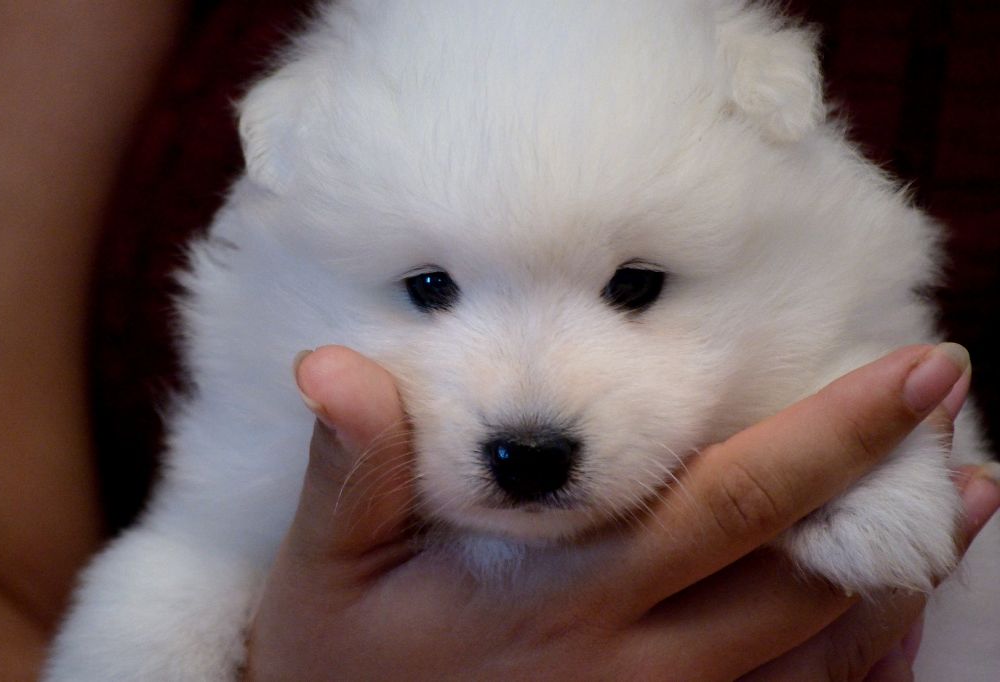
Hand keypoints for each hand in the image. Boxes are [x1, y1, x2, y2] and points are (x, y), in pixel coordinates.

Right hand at [245, 345, 997, 679]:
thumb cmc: (339, 664)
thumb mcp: (326, 566)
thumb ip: (353, 467)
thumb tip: (337, 367)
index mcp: (564, 601)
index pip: (728, 504)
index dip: (832, 436)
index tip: (914, 369)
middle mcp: (633, 666)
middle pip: (802, 575)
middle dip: (891, 489)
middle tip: (947, 408)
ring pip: (819, 656)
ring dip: (899, 573)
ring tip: (960, 498)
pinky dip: (859, 661)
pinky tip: (886, 611)